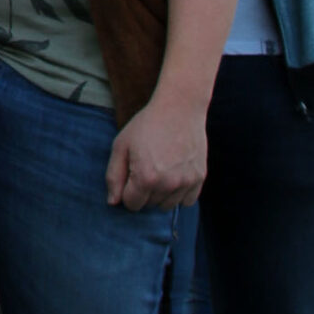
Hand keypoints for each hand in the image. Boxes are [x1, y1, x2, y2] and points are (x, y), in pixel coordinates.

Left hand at [105, 94, 208, 209]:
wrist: (180, 108)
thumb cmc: (146, 125)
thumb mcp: (121, 146)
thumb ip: (113, 176)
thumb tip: (113, 203)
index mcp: (145, 177)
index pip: (132, 205)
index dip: (127, 191)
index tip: (131, 174)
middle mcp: (168, 184)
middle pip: (149, 206)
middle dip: (144, 192)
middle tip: (147, 166)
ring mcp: (186, 182)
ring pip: (168, 206)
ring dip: (161, 194)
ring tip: (160, 170)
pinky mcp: (200, 178)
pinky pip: (187, 201)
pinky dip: (179, 193)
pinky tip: (174, 174)